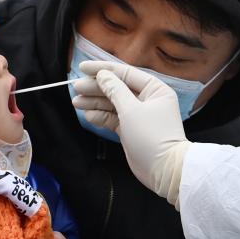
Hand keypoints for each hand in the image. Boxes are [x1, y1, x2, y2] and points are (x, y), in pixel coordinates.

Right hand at [72, 61, 190, 205]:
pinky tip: (88, 115)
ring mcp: (139, 115)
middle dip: (96, 88)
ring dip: (95, 102)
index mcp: (154, 89)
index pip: (125, 73)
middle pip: (117, 88)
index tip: (82, 67)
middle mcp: (147, 99)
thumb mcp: (131, 110)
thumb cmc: (151, 136)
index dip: (103, 69)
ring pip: (113, 104)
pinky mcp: (131, 129)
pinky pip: (114, 118)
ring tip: (76, 102)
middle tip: (75, 89)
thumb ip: (114, 90)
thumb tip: (103, 75)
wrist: (164, 170)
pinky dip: (101, 116)